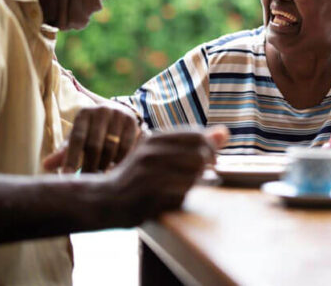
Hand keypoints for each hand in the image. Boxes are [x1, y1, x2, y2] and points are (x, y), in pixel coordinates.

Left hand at [43, 101, 141, 172]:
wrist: (118, 112)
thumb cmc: (92, 131)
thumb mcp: (78, 137)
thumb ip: (64, 152)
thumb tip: (46, 166)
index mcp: (83, 114)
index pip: (76, 139)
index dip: (71, 159)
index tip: (66, 176)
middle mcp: (101, 111)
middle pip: (94, 145)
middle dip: (90, 166)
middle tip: (88, 182)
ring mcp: (118, 115)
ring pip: (111, 149)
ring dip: (105, 166)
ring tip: (101, 178)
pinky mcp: (132, 122)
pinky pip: (126, 148)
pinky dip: (120, 162)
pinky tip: (116, 170)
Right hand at [100, 126, 229, 225]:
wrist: (104, 198)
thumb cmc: (136, 174)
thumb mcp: (158, 151)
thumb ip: (192, 141)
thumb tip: (226, 132)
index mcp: (155, 138)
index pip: (196, 136)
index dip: (210, 148)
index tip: (210, 161)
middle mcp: (153, 153)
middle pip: (199, 156)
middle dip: (206, 168)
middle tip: (201, 176)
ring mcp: (150, 174)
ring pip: (192, 176)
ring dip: (194, 184)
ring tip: (183, 187)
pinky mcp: (150, 195)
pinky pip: (181, 196)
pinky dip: (182, 198)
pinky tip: (171, 199)